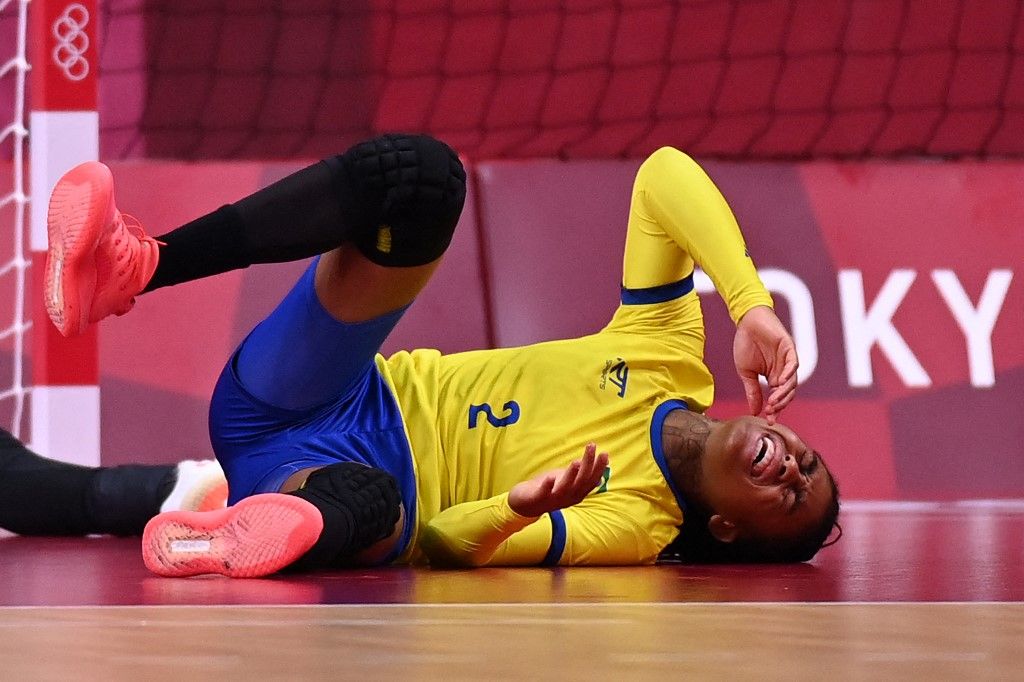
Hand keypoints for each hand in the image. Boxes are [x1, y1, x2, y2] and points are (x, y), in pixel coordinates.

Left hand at [508, 443, 609, 517]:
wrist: (525, 504)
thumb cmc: (549, 489)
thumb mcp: (568, 480)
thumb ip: (582, 474)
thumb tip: (603, 464)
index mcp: (576, 493)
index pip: (591, 480)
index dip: (599, 468)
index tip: (604, 453)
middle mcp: (568, 498)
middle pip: (582, 481)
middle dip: (588, 464)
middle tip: (592, 446)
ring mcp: (554, 499)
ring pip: (566, 488)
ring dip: (572, 474)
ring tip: (577, 461)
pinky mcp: (539, 499)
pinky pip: (545, 493)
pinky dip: (548, 486)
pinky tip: (551, 477)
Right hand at [733, 305, 797, 423]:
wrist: (746, 322)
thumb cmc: (746, 344)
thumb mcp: (746, 373)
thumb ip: (752, 391)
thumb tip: (754, 411)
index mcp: (774, 377)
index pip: (778, 397)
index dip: (775, 409)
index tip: (769, 420)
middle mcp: (783, 371)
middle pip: (788, 392)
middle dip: (780, 404)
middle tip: (771, 412)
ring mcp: (787, 360)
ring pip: (792, 381)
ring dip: (784, 393)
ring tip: (773, 401)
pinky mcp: (789, 348)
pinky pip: (793, 364)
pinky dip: (788, 374)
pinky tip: (780, 382)